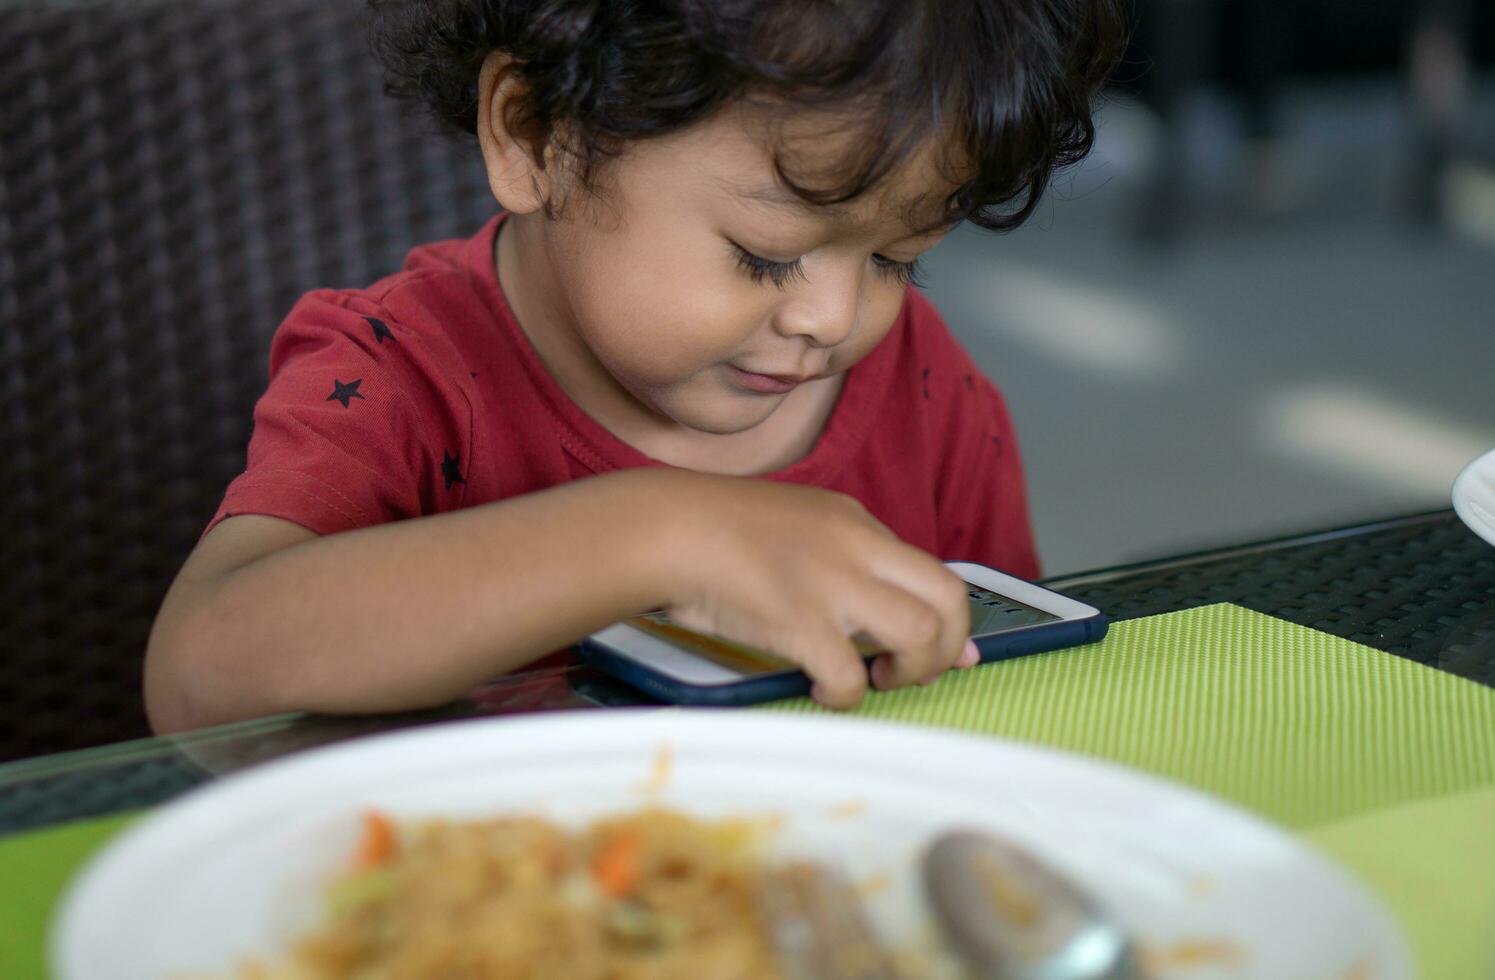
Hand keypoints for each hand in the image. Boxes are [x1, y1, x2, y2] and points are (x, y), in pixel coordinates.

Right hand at [654, 472, 977, 707]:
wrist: (663, 526)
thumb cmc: (713, 531)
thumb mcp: (793, 522)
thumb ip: (838, 557)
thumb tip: (872, 608)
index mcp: (854, 522)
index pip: (930, 569)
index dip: (947, 619)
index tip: (948, 651)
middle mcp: (856, 546)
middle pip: (949, 594)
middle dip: (947, 644)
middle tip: (913, 670)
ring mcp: (830, 582)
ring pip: (920, 632)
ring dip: (911, 669)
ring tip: (876, 679)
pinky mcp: (799, 620)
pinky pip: (851, 675)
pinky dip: (846, 695)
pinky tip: (822, 690)